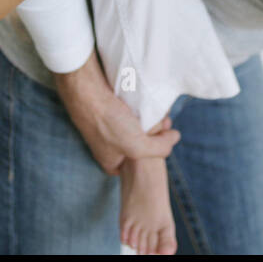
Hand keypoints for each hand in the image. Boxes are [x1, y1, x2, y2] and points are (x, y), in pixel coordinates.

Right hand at [55, 53, 180, 174]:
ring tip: (160, 112)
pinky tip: (147, 102)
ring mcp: (109, 128)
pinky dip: (140, 108)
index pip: (136, 167)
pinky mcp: (110, 110)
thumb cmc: (108, 124)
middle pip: (140, 144)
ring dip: (150, 120)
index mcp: (111, 162)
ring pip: (137, 127)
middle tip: (165, 124)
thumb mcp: (138, 146)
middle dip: (156, 135)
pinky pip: (131, 112)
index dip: (153, 156)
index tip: (162, 143)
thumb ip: (160, 147)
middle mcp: (109, 147)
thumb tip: (175, 137)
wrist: (87, 93)